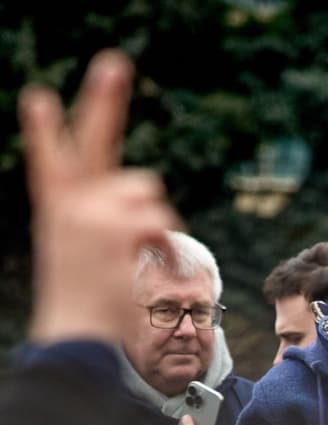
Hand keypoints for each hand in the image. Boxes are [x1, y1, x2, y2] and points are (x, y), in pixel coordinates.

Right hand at [20, 50, 177, 343]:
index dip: (47, 131)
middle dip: (103, 99)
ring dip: (155, 220)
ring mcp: (91, 213)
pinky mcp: (116, 228)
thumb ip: (104, 220)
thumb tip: (145, 198)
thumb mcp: (84, 254)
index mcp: (56, 210)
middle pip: (92, 142)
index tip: (38, 97)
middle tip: (114, 63)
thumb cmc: (88, 302)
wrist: (78, 334)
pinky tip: (149, 264)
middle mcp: (69, 204)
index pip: (50, 161)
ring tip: (138, 255)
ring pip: (146, 190)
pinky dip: (165, 243)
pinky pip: (159, 220)